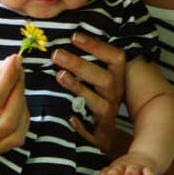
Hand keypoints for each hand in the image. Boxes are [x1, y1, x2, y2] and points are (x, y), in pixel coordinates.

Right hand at [0, 54, 28, 162]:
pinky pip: (12, 140)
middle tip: (18, 70)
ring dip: (22, 107)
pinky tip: (13, 102)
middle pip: (8, 120)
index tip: (14, 60)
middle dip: (18, 91)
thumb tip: (9, 68)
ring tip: (15, 85)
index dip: (7, 79)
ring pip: (16, 134)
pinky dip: (18, 120)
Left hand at [55, 33, 125, 150]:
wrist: (105, 136)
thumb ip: (85, 62)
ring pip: (100, 105)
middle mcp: (115, 97)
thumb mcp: (97, 79)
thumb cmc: (96, 100)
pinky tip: (68, 117)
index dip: (97, 46)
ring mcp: (108, 118)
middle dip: (81, 66)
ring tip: (59, 76)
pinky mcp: (100, 138)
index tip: (74, 36)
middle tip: (57, 54)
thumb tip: (60, 40)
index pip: (115, 58)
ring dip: (80, 89)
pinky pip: (92, 134)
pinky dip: (81, 126)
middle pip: (105, 80)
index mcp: (116, 79)